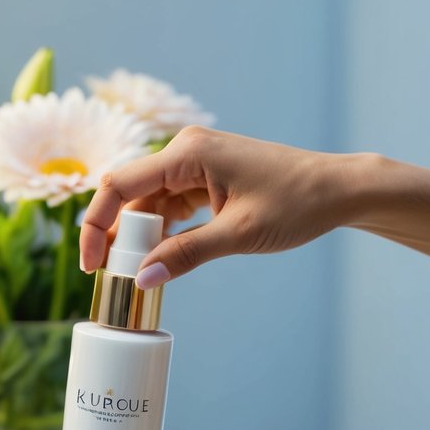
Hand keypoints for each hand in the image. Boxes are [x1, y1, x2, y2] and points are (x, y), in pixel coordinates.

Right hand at [79, 126, 353, 283]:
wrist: (338, 190)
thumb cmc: (297, 203)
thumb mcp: (238, 235)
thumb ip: (185, 255)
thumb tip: (141, 280)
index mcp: (188, 152)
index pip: (119, 184)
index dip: (96, 224)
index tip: (91, 263)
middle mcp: (186, 150)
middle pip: (130, 194)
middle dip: (117, 235)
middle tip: (114, 277)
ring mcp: (196, 162)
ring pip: (149, 202)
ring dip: (141, 235)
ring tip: (137, 271)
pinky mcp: (207, 176)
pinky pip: (171, 203)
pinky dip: (163, 229)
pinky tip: (161, 255)